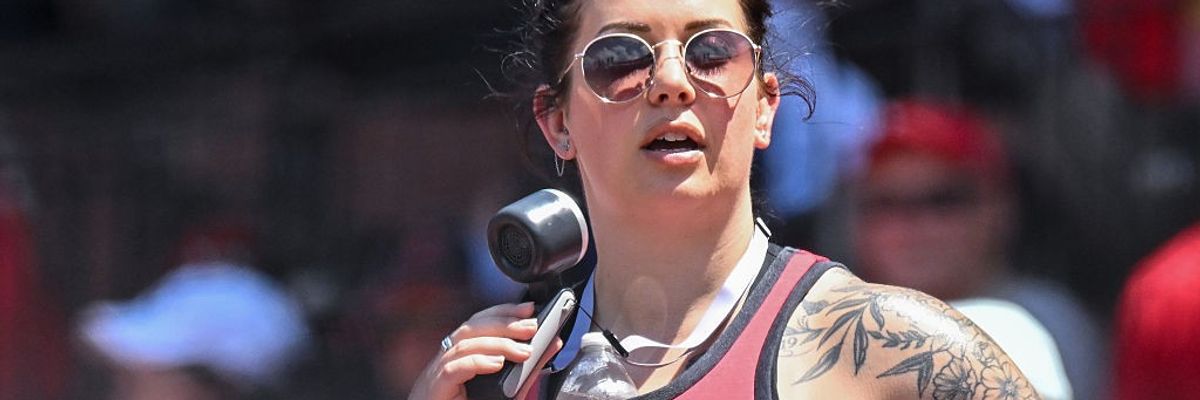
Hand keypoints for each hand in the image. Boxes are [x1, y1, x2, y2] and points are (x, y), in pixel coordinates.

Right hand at [408, 302, 563, 399]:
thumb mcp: (509, 388)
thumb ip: (529, 367)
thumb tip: (552, 343)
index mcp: (461, 353)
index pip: (481, 322)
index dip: (503, 311)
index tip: (528, 309)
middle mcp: (448, 358)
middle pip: (473, 327)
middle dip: (504, 323)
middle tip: (531, 327)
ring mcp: (438, 371)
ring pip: (465, 344)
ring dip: (497, 343)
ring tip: (523, 351)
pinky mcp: (437, 386)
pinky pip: (454, 368)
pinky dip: (478, 362)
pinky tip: (497, 364)